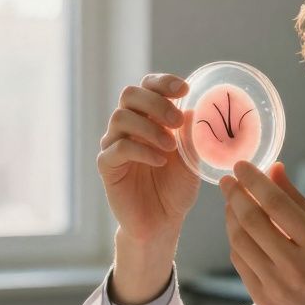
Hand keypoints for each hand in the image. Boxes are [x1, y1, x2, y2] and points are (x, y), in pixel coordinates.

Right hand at [97, 73, 200, 243]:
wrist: (162, 222)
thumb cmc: (176, 187)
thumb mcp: (192, 158)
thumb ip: (192, 134)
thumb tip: (197, 107)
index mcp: (148, 117)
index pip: (147, 86)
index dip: (163, 82)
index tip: (184, 89)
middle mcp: (128, 126)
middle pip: (130, 94)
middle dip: (156, 103)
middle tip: (177, 121)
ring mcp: (114, 144)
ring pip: (120, 117)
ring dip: (149, 128)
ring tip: (171, 147)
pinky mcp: (107, 165)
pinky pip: (118, 147)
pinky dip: (142, 150)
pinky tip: (160, 162)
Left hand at [221, 161, 304, 304]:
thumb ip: (299, 201)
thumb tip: (274, 169)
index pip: (276, 204)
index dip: (254, 181)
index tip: (240, 166)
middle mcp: (296, 265)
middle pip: (252, 221)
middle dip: (234, 195)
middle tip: (226, 180)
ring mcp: (277, 285)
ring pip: (240, 241)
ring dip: (231, 217)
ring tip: (231, 203)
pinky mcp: (263, 300)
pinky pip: (240, 263)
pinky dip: (236, 242)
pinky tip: (238, 231)